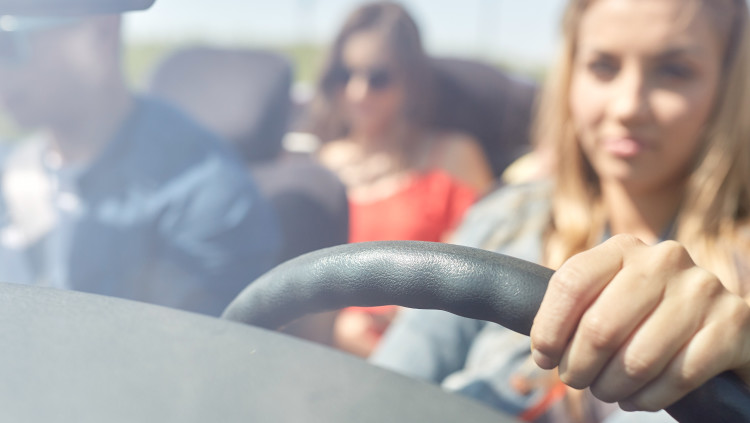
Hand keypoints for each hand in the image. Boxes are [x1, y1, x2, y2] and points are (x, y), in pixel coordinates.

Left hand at [529, 234, 749, 410]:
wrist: (722, 327)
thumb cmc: (646, 317)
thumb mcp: (610, 297)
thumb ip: (577, 307)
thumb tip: (541, 349)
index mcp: (624, 248)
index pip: (570, 284)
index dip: (548, 329)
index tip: (544, 358)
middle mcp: (664, 259)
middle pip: (599, 327)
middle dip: (578, 366)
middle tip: (577, 380)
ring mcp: (703, 289)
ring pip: (637, 359)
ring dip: (612, 388)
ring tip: (607, 391)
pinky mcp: (733, 324)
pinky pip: (677, 377)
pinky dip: (648, 398)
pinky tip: (638, 398)